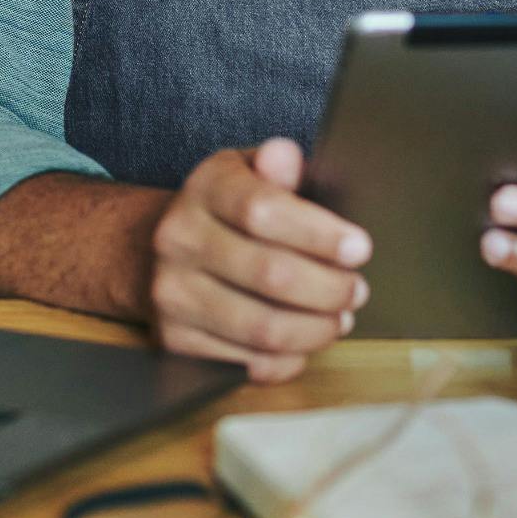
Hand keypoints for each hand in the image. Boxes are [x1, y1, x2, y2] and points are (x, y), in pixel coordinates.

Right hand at [147, 138, 372, 382]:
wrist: (156, 251)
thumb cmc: (224, 211)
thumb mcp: (248, 174)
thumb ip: (275, 167)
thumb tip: (285, 155)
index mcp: (205, 189)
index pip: (262, 211)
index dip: (319, 234)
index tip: (359, 248)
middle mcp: (179, 238)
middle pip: (270, 275)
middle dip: (329, 289)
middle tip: (356, 290)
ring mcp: (172, 291)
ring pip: (263, 328)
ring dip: (316, 329)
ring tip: (339, 318)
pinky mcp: (174, 337)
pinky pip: (247, 362)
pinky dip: (289, 359)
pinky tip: (304, 341)